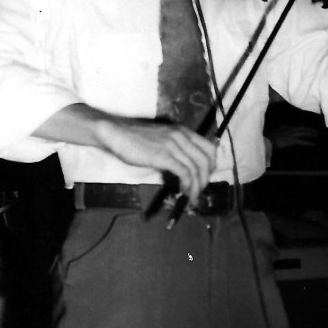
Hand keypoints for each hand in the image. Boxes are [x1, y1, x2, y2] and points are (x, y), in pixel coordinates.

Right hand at [96, 118, 214, 199]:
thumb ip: (176, 150)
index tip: (204, 177)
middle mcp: (182, 136)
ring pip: (197, 168)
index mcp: (184, 131)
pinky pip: (184, 173)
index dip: (211, 166)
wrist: (115, 133)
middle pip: (206, 160)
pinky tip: (183, 191)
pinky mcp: (164, 156)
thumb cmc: (135, 139)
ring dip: (197, 186)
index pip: (210, 148)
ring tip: (192, 196)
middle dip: (205, 179)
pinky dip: (188, 185)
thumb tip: (184, 169)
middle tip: (199, 190)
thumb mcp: (162, 140)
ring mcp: (173, 145)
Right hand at [267, 125, 318, 150]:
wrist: (268, 141)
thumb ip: (281, 130)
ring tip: (317, 135)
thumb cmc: (270, 138)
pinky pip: (302, 141)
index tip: (307, 129)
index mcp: (286, 127)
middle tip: (316, 130)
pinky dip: (308, 142)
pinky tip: (313, 144)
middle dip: (309, 129)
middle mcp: (290, 129)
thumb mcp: (276, 132)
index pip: (296, 127)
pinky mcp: (292, 140)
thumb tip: (284, 129)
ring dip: (311, 133)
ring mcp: (292, 134)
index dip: (303, 128)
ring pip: (304, 133)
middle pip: (302, 128)